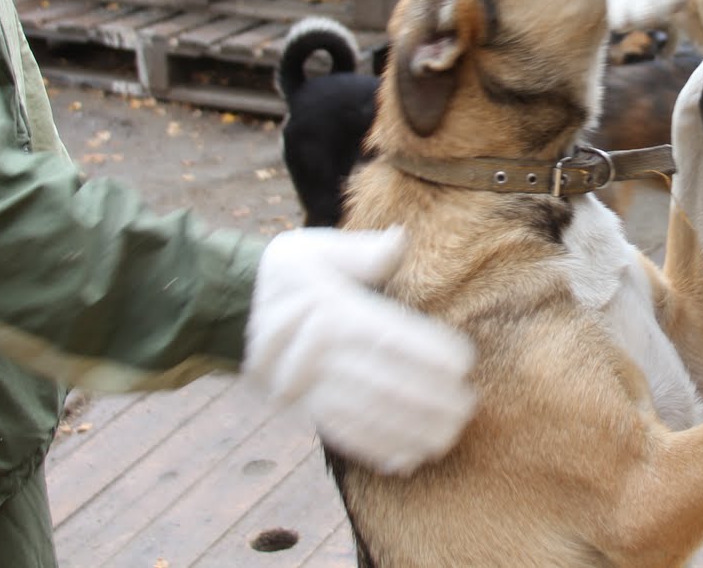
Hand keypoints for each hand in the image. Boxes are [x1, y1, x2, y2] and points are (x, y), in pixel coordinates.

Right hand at [243, 228, 476, 473]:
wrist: (236, 306)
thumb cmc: (293, 270)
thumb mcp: (316, 248)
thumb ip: (360, 252)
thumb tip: (398, 241)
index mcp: (327, 308)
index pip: (385, 334)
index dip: (426, 351)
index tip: (462, 363)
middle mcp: (317, 351)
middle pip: (380, 380)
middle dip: (427, 398)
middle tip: (466, 409)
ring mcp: (306, 385)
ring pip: (363, 413)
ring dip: (408, 430)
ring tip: (445, 439)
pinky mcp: (302, 407)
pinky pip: (339, 432)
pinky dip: (374, 448)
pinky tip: (407, 459)